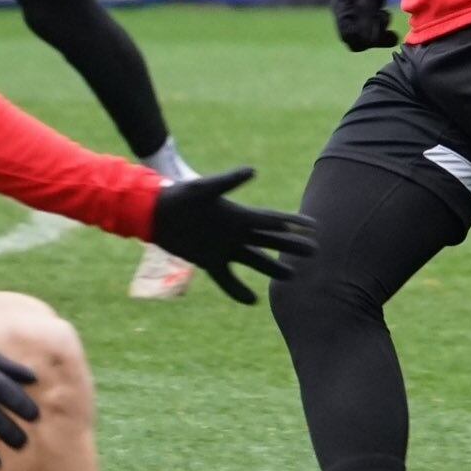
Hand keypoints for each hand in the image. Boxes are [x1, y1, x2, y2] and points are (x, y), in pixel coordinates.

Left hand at [149, 168, 315, 305]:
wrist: (155, 212)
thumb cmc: (179, 196)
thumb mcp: (203, 188)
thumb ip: (228, 181)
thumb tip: (253, 170)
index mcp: (238, 215)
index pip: (272, 220)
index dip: (293, 222)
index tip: (314, 226)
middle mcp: (235, 231)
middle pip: (270, 241)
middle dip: (291, 246)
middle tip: (314, 251)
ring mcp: (223, 247)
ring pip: (255, 260)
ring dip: (273, 268)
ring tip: (292, 276)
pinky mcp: (208, 260)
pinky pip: (227, 279)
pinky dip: (238, 290)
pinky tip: (252, 300)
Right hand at [331, 0, 398, 51]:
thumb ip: (366, 13)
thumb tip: (367, 39)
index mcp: (341, 6)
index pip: (349, 38)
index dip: (366, 39)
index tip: (382, 30)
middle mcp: (345, 10)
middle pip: (356, 39)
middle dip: (373, 36)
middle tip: (387, 24)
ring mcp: (354, 9)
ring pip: (364, 34)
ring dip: (377, 31)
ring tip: (387, 16)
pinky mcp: (364, 7)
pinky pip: (370, 26)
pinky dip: (380, 25)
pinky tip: (387, 14)